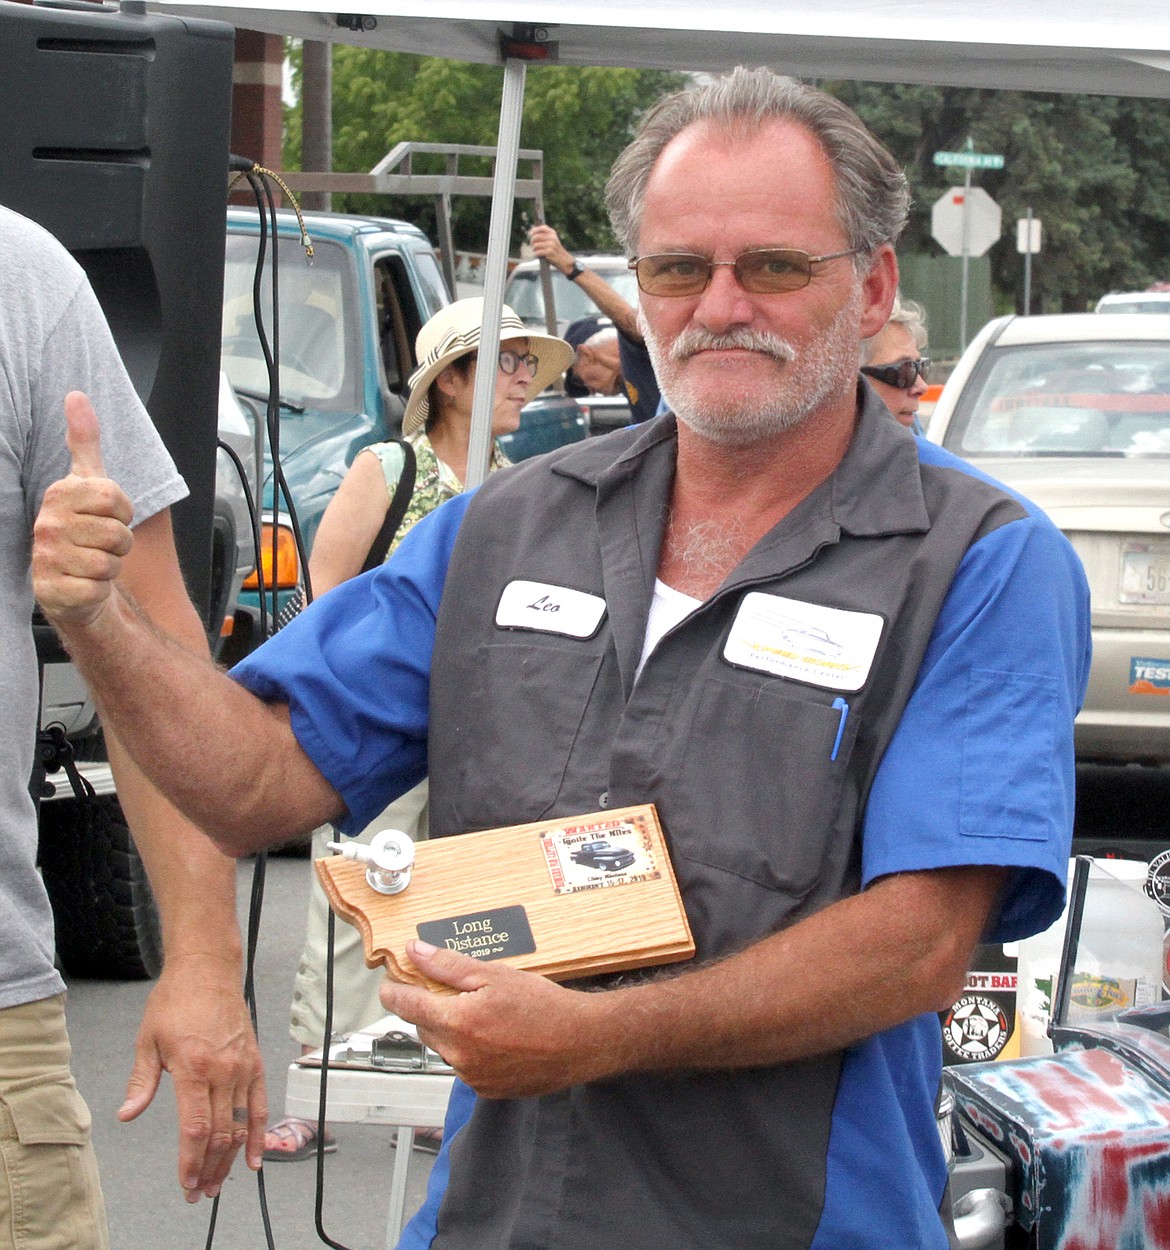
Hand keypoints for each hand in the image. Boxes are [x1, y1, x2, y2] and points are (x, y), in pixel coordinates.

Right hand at [32, 391, 133, 628]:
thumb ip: (84, 441)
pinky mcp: (53, 591)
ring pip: (111, 562)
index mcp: (60, 495)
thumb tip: (76, 396)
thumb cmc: (84, 529)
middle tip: (102, 543)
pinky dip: (100, 589)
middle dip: (121, 543)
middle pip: (118, 533)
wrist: (74, 582)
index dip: (124, 512)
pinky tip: (85, 583)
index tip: (110, 516)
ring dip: (112, 566)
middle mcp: (48, 524)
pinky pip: (99, 588)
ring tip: (94, 562)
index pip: (116, 499)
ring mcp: (47, 558)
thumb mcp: (88, 482)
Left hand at [119, 955, 266, 1201]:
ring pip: (241, 1123)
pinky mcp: (255, 1061)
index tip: (186, 1184)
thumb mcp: (148, 1040)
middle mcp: (223, 1071)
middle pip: (221, 1133)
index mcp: (194, 1068)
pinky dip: (258, 1133)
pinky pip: (260, 1103)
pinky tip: (253, 1157)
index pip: (196, 1128)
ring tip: (219, 1183)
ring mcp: (243, 1067)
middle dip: (210, 1168)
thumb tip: (127, 1114)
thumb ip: (141, 1082)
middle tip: (200, 1192)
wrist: (208, 970)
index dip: (191, 1162)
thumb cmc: (175, 1001)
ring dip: (230, 1158)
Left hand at [380, 941, 606, 1098]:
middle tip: (452, 990)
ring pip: (445, 1047)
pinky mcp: (486, 1090)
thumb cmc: (543, 1005)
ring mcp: (472, 1077)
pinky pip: (465, 1066)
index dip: (393, 993)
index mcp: (457, 1022)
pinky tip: (496, 1035)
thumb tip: (414, 951)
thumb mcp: (494, 974)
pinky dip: (471, 1050)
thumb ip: (448, 965)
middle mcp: (458, 1055)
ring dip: (452, 1030)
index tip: (388, 985)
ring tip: (484, 1013)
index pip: (406, 1007)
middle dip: (430, 1008)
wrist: (580, 1042)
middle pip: (425, 1027)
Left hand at [528, 224, 574, 275]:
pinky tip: (537, 255)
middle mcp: (552, 238)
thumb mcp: (552, 240)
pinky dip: (536, 254)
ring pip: (535, 245)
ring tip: (535, 250)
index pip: (541, 228)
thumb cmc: (555, 250)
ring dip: (534, 249)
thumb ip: (544, 235)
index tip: (530, 234)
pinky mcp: (549, 252)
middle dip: (532, 241)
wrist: (564, 260)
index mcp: (553, 233)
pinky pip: (537, 252)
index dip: (534, 230)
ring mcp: (551, 245)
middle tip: (532, 245)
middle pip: (536, 237)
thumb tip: (532, 232)